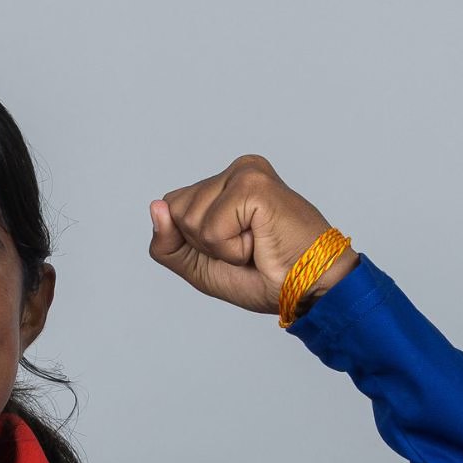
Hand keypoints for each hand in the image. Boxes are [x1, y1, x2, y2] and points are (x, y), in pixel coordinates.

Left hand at [148, 154, 356, 315]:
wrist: (307, 291)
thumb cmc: (262, 276)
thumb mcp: (198, 264)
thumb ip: (168, 241)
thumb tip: (155, 206)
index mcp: (224, 183)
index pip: (172, 207)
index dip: (192, 241)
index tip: (233, 247)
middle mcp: (236, 171)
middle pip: (176, 210)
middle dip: (203, 244)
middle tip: (247, 248)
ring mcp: (246, 173)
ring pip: (190, 219)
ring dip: (220, 248)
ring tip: (256, 245)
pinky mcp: (255, 186)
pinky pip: (211, 228)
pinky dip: (231, 249)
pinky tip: (260, 242)